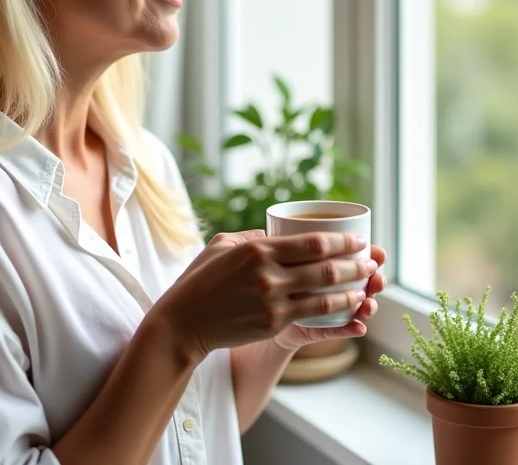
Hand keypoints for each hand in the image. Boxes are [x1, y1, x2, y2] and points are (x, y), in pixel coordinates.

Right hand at [147, 229, 375, 364]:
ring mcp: (272, 302)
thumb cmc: (200, 279)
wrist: (185, 321)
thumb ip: (252, 236)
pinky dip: (337, 309)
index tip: (359, 239)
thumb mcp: (221, 245)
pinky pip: (314, 315)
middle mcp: (268, 274)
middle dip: (355, 263)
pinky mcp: (274, 324)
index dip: (342, 241)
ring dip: (353, 289)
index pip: (312, 242)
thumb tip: (276, 233)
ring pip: (325, 294)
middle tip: (372, 260)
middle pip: (325, 267)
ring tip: (369, 284)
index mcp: (257, 248)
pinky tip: (350, 304)